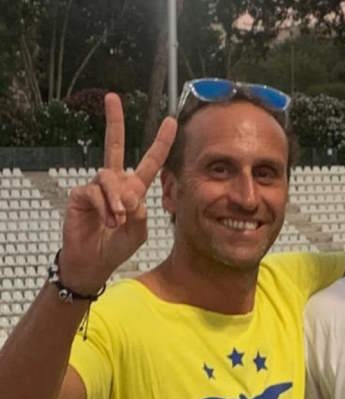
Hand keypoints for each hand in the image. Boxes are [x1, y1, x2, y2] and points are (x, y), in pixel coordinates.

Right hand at [59, 93, 176, 294]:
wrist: (93, 263)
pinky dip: (104, 209)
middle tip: (112, 98)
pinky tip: (106, 222)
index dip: (160, 143)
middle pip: (114, 146)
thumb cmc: (116, 247)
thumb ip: (140, 212)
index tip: (171, 121)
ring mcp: (96, 187)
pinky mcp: (80, 195)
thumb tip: (129, 194)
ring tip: (117, 221)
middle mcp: (114, 183)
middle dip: (114, 122)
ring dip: (116, 200)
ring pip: (109, 178)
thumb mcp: (138, 231)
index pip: (149, 163)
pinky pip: (95, 193)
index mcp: (133, 190)